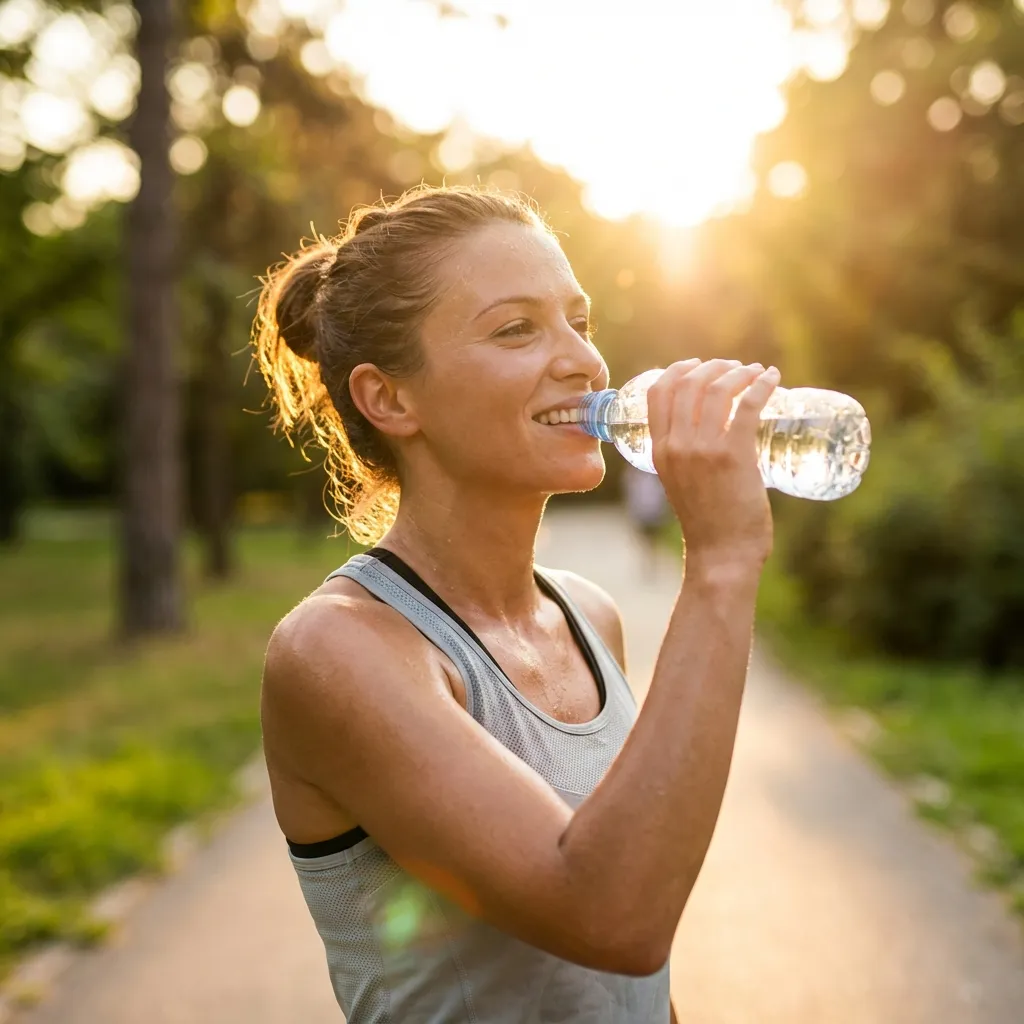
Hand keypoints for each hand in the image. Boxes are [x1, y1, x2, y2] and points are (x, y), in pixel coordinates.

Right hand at [646, 358, 779, 571]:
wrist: (721, 556)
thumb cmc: (708, 524)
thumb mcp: (680, 483)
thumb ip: (686, 458)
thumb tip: (711, 434)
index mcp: (659, 451)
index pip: (658, 393)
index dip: (677, 370)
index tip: (697, 364)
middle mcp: (676, 446)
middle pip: (688, 383)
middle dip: (713, 366)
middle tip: (734, 367)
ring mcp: (704, 450)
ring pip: (717, 390)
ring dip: (738, 372)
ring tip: (754, 371)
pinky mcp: (734, 456)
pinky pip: (747, 406)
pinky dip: (761, 386)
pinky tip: (772, 378)